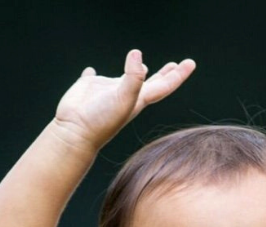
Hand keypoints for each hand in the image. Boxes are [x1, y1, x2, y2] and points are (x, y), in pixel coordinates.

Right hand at [54, 48, 195, 152]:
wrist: (75, 134)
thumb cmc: (101, 120)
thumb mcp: (123, 98)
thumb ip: (134, 77)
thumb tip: (137, 54)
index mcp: (138, 100)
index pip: (164, 85)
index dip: (178, 74)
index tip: (190, 63)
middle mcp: (125, 95)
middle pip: (151, 83)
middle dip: (165, 74)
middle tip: (176, 65)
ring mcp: (106, 92)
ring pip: (124, 80)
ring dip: (134, 73)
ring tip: (142, 65)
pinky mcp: (87, 88)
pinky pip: (91, 78)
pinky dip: (90, 73)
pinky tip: (90, 71)